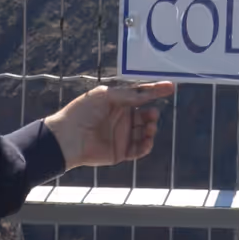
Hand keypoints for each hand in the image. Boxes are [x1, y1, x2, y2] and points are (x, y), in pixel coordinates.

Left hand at [45, 80, 172, 172]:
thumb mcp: (105, 96)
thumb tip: (146, 94)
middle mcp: (121, 118)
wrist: (68, 137)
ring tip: (148, 127)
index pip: (140, 95)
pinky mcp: (121, 152)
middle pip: (146, 115)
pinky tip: (147, 140)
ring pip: (145, 131)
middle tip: (152, 114)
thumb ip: (128, 95)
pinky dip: (147, 145)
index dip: (155, 91)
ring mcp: (122, 135)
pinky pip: (139, 149)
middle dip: (152, 114)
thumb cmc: (82, 111)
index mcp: (117, 102)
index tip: (170, 87)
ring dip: (151, 128)